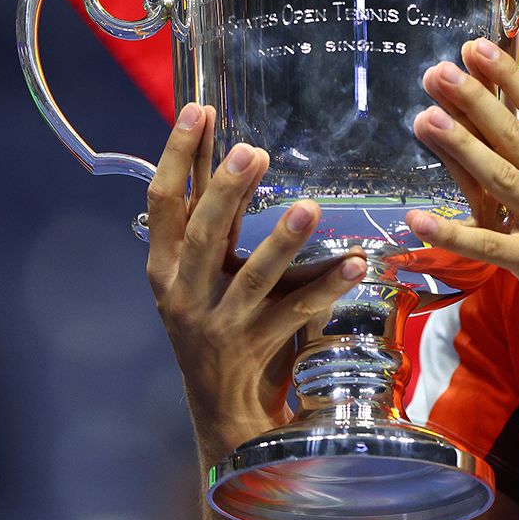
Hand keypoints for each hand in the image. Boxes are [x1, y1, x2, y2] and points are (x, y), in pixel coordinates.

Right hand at [145, 103, 366, 463]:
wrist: (222, 410)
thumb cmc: (216, 321)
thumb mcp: (203, 272)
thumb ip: (219, 221)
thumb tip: (235, 152)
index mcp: (164, 267)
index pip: (162, 202)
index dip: (176, 155)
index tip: (197, 109)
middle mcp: (183, 294)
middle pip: (203, 235)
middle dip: (226, 191)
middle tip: (254, 150)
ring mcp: (219, 324)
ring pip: (252, 278)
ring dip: (282, 241)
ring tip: (310, 207)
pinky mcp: (255, 348)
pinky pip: (296, 312)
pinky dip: (327, 286)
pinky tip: (356, 262)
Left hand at [405, 39, 518, 351]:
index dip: (511, 78)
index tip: (479, 50)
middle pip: (517, 137)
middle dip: (476, 100)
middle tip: (439, 72)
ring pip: (501, 179)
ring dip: (460, 147)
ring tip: (425, 118)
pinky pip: (487, 243)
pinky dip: (450, 231)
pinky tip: (417, 218)